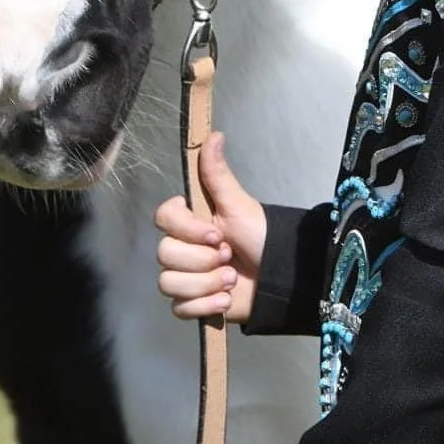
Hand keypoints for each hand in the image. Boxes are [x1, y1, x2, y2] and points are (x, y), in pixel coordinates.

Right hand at [154, 133, 266, 325]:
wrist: (280, 278)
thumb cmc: (260, 237)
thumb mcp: (239, 205)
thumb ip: (218, 174)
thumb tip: (213, 134)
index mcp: (191, 221)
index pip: (163, 219)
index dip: (187, 229)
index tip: (216, 233)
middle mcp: (183, 248)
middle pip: (165, 255)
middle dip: (203, 261)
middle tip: (230, 257)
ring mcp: (186, 277)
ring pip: (169, 284)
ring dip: (206, 284)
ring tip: (233, 280)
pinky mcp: (192, 304)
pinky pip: (180, 309)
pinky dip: (206, 306)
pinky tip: (226, 300)